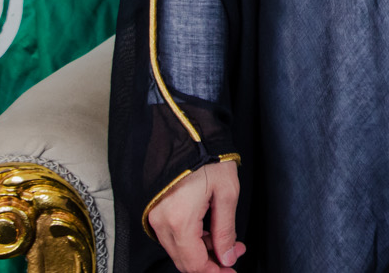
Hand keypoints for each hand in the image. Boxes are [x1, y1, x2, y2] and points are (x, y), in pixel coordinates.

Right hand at [148, 158, 244, 272]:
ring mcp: (155, 216)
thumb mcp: (227, 193)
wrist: (185, 130)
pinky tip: (209, 230)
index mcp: (179, 221)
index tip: (231, 271)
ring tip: (227, 240)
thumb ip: (225, 231)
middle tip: (233, 255)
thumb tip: (227, 257)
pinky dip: (191, 239)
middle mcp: (161, 223)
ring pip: (178, 249)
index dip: (214, 272)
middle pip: (184, 260)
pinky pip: (172, 235)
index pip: (194, 264)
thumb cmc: (208, 157)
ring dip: (202, 251)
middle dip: (210, 263)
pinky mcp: (155, 209)